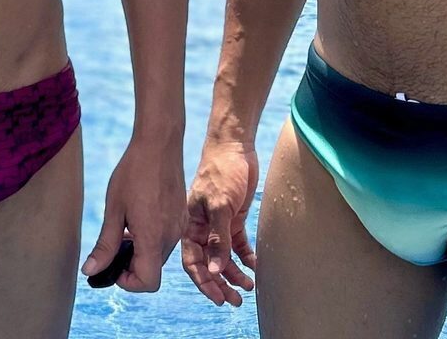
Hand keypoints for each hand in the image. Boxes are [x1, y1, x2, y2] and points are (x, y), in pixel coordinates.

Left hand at [81, 134, 185, 291]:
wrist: (159, 143)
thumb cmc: (134, 172)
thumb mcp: (114, 209)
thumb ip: (105, 244)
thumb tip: (91, 271)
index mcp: (153, 237)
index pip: (148, 283)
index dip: (128, 282)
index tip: (114, 265)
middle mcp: (171, 236)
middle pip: (153, 270)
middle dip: (132, 265)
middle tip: (114, 243)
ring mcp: (179, 227)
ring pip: (159, 255)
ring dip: (142, 251)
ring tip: (126, 226)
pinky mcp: (182, 217)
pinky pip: (167, 239)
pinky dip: (152, 238)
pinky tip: (139, 216)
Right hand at [181, 139, 258, 305]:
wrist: (235, 145)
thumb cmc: (222, 171)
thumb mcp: (220, 206)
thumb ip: (218, 240)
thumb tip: (215, 271)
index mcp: (191, 225)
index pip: (193, 262)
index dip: (203, 282)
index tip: (218, 298)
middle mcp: (203, 228)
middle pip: (209, 264)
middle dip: (220, 284)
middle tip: (235, 301)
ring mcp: (219, 224)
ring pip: (224, 257)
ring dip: (234, 274)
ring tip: (248, 287)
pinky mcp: (234, 218)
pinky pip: (238, 245)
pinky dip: (246, 258)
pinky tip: (255, 267)